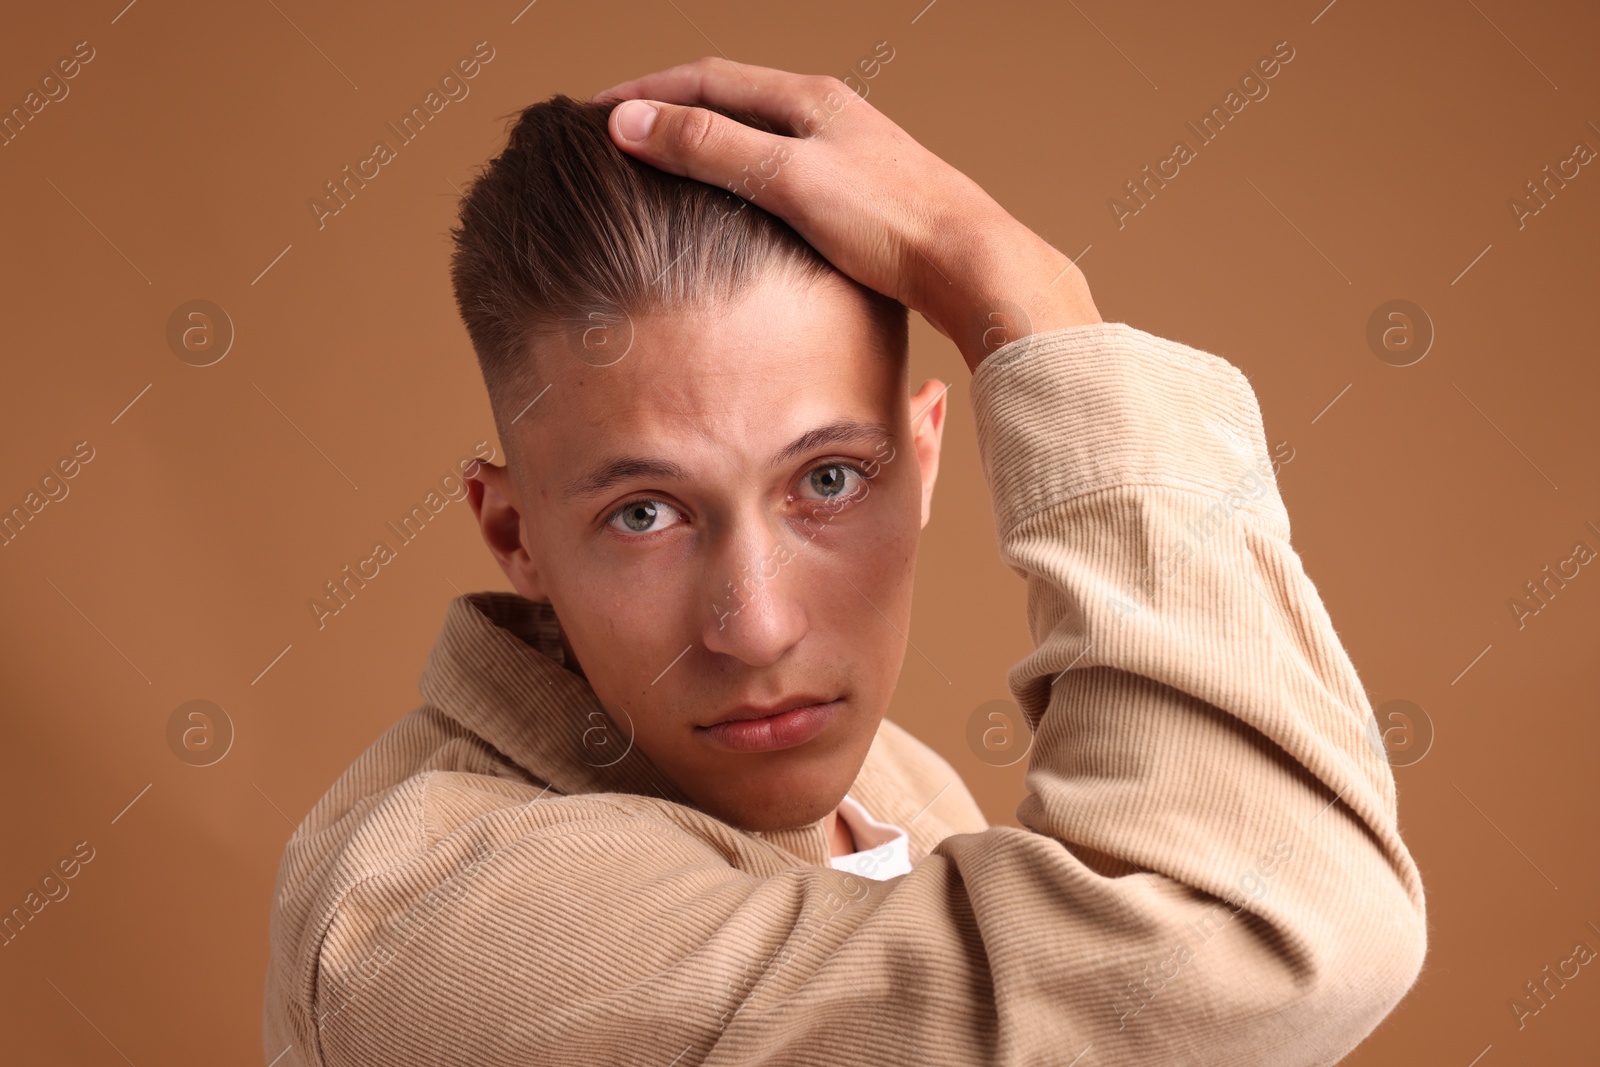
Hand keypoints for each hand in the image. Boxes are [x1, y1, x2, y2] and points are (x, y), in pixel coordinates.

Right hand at [593, 57, 1100, 371]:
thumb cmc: (890, 223)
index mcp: (809, 99)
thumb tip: (629, 122)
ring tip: (664, 170)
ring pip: (759, 138)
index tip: (594, 114)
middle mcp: (830, 117)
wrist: (973, 267)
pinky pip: (783, 174)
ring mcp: (848, 156)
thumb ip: (707, 148)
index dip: (644, 92)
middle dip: (670, 112)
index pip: (706, 78)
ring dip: (706, 145)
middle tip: (620, 137)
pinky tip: (737, 212)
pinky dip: (741, 180)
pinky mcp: (863, 199)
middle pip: (731, 101)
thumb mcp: (786, 179)